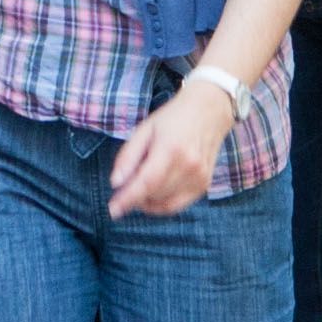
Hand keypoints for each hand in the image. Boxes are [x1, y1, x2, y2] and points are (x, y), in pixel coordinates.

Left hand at [110, 79, 236, 216]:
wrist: (209, 110)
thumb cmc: (172, 118)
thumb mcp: (144, 129)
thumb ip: (128, 156)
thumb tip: (116, 183)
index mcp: (171, 148)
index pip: (147, 183)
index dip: (128, 199)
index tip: (113, 210)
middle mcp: (189, 165)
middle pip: (154, 195)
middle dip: (134, 198)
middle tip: (124, 190)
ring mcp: (199, 177)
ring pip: (165, 204)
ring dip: (147, 203)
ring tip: (139, 189)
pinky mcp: (204, 184)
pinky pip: (178, 205)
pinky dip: (162, 204)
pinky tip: (154, 193)